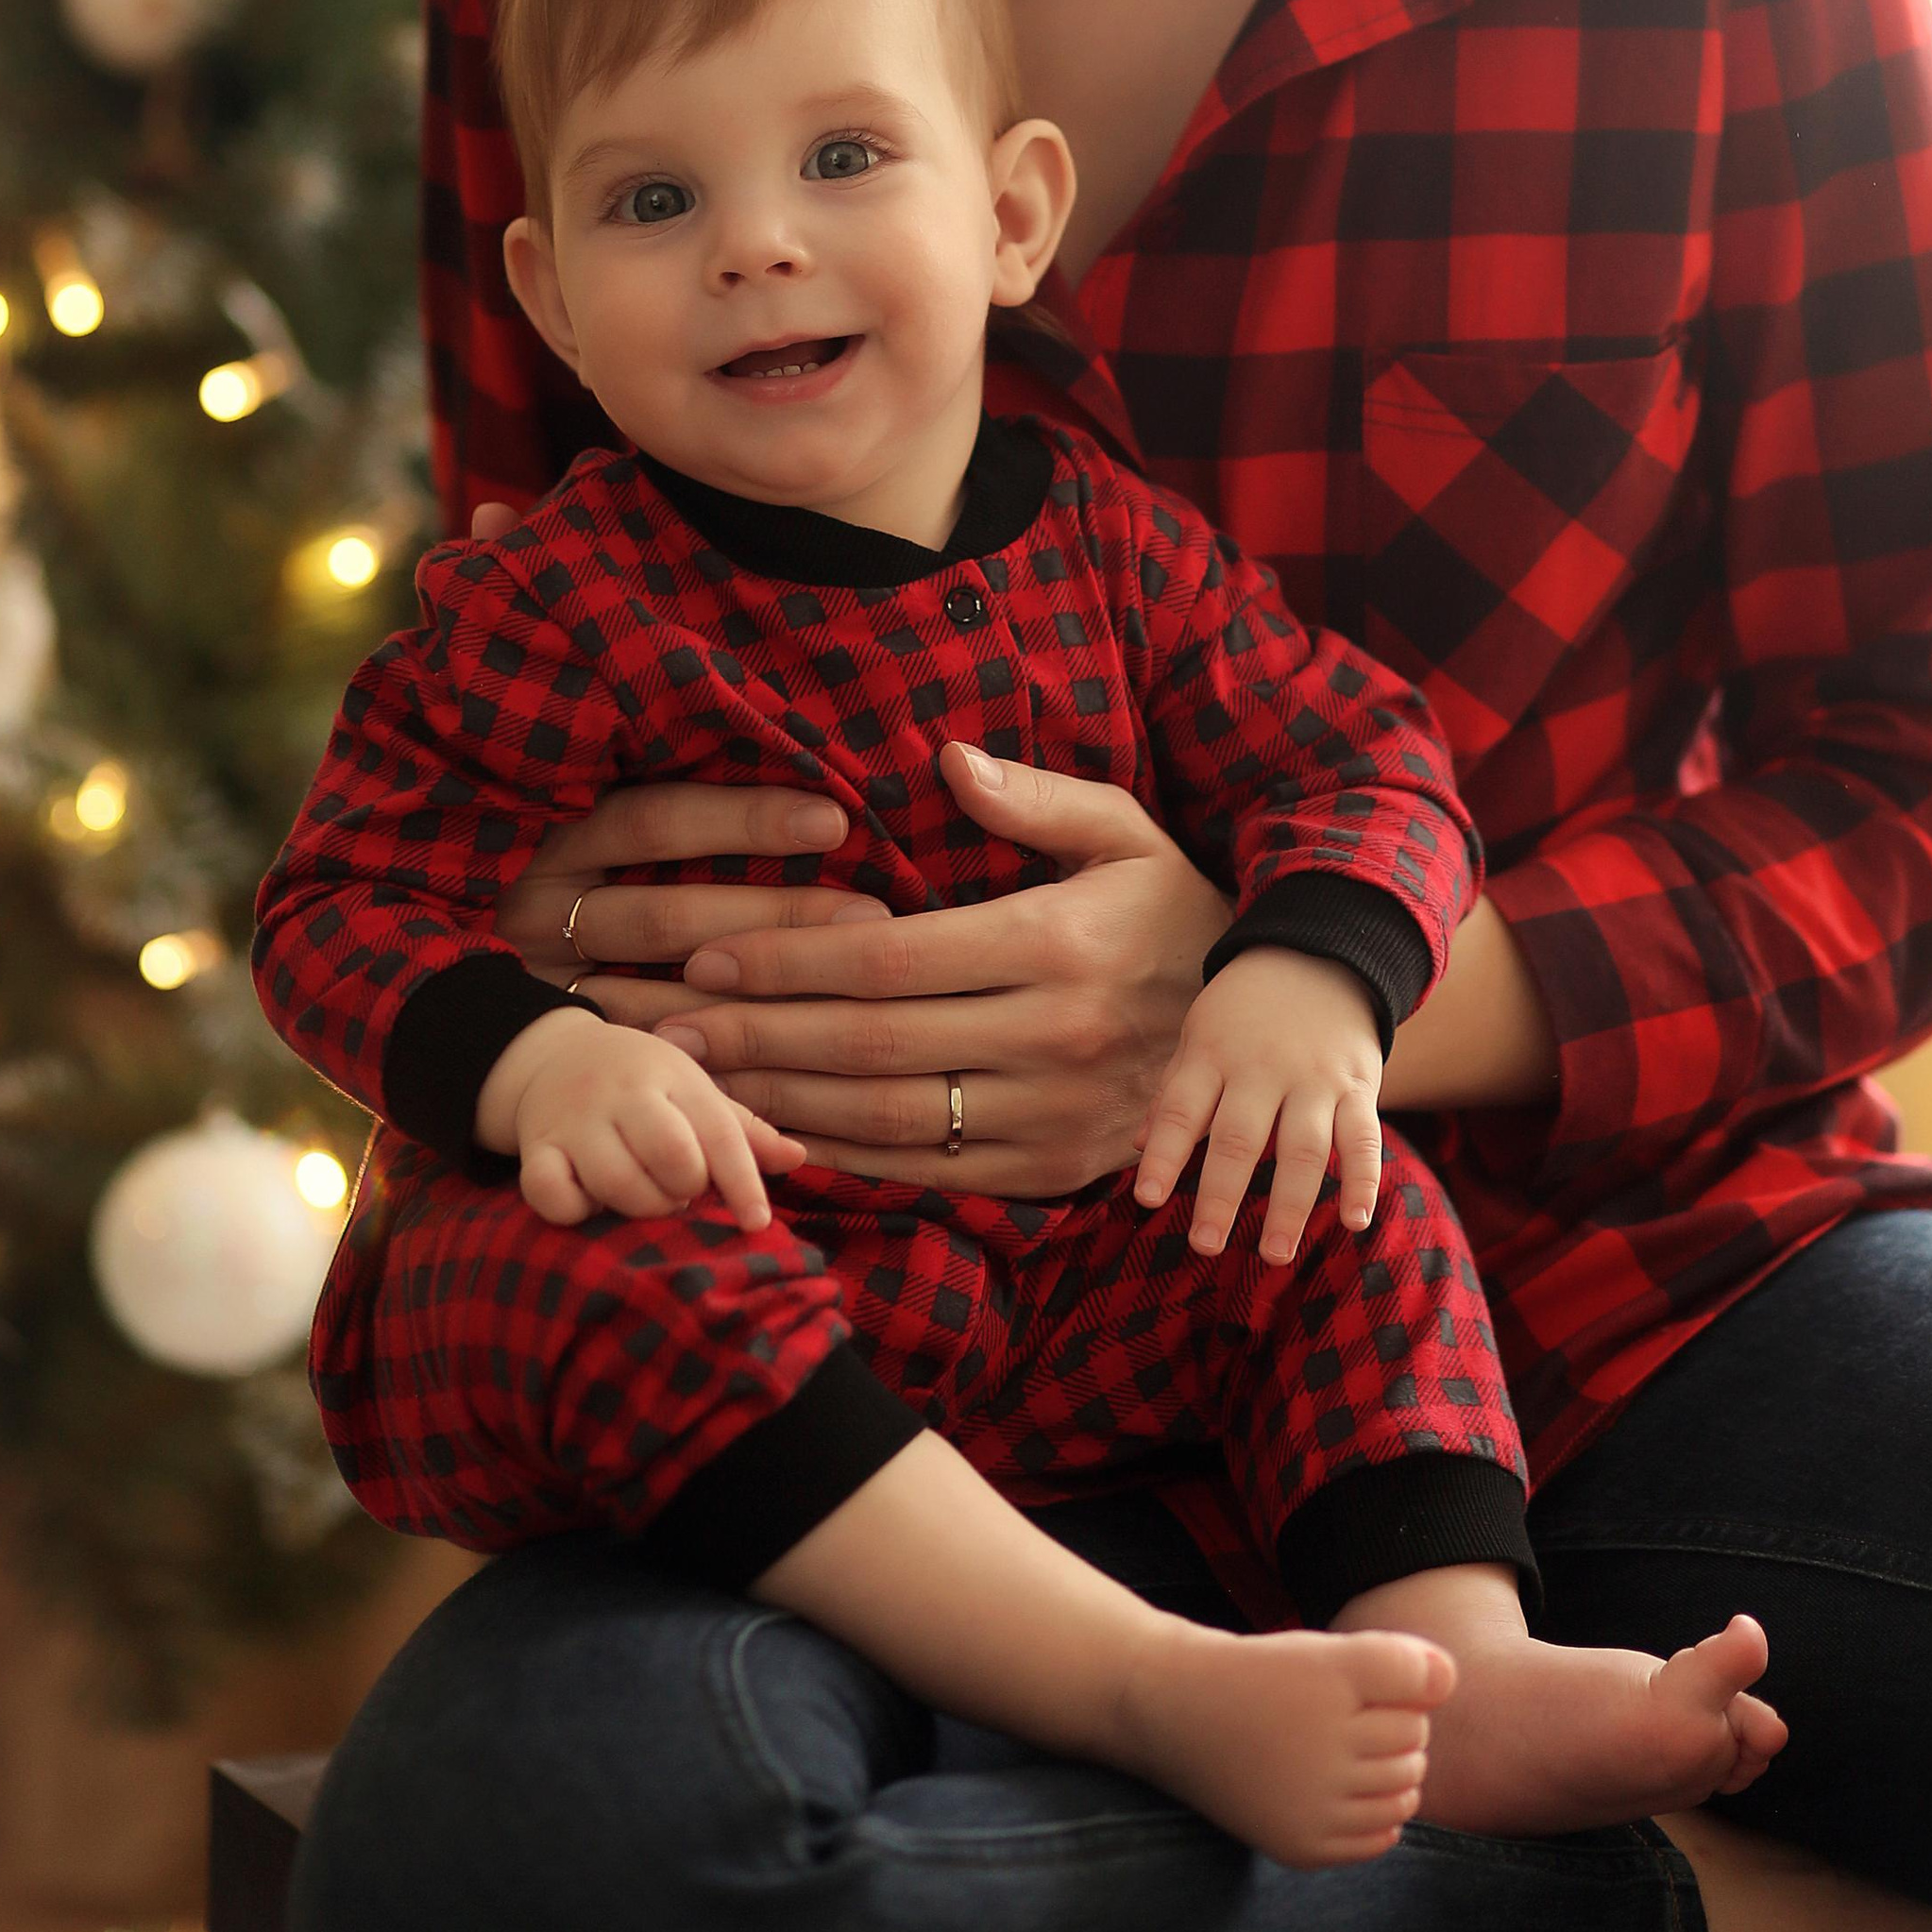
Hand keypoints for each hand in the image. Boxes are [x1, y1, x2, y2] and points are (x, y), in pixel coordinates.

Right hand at [466, 496, 900, 1012]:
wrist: (360, 932)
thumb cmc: (447, 797)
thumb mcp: (472, 714)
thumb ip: (506, 625)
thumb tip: (492, 505)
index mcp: (538, 814)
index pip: (650, 816)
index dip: (740, 815)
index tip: (835, 813)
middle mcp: (537, 894)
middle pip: (670, 906)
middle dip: (774, 904)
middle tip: (875, 902)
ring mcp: (541, 968)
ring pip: (666, 978)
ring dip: (763, 970)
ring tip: (862, 960)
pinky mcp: (547, 1025)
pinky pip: (640, 1044)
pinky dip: (710, 1048)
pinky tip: (789, 1057)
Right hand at [481, 1005, 806, 1232]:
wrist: (552, 1055)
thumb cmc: (643, 1085)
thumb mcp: (693, 1092)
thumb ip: (743, 1130)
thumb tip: (798, 1157)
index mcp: (675, 1077)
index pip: (720, 1132)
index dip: (743, 1182)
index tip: (757, 1223)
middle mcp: (626, 1093)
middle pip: (672, 1154)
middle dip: (686, 1189)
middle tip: (681, 1192)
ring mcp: (577, 1119)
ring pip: (617, 1181)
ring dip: (639, 1205)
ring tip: (644, 1198)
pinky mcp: (536, 1146)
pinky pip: (551, 1192)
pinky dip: (574, 1210)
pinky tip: (589, 1204)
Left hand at [648, 744, 1229, 1196]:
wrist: (1265, 1027)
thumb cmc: (1175, 908)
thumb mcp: (1125, 832)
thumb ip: (1032, 797)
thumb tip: (947, 762)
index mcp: (1057, 945)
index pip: (890, 958)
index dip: (789, 963)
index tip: (710, 960)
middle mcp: (1052, 1038)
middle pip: (871, 1042)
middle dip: (756, 1037)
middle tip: (666, 1029)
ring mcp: (1053, 1115)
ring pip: (889, 1115)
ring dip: (783, 1101)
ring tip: (701, 1083)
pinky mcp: (1052, 1170)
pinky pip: (928, 1170)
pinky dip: (849, 1156)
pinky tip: (785, 1133)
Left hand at [1133, 949, 1384, 1263]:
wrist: (1321, 952)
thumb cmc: (1244, 1009)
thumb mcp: (1199, 1033)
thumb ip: (1174, 1091)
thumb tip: (1135, 1148)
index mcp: (1214, 1054)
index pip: (1184, 1110)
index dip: (1165, 1154)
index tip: (1146, 1198)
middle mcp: (1263, 1068)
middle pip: (1240, 1138)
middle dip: (1221, 1195)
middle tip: (1203, 1245)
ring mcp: (1315, 1079)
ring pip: (1303, 1147)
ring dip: (1290, 1205)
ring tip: (1274, 1254)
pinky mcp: (1358, 1086)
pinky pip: (1364, 1137)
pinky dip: (1362, 1179)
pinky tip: (1354, 1220)